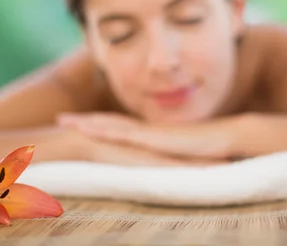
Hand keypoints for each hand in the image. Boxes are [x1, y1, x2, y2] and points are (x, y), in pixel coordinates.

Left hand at [59, 118, 227, 166]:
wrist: (225, 137)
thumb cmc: (209, 148)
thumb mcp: (183, 156)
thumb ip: (171, 159)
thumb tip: (165, 167)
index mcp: (151, 135)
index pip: (119, 128)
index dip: (99, 124)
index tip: (80, 123)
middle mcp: (146, 130)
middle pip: (108, 122)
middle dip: (84, 120)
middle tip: (61, 118)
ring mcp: (148, 132)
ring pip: (110, 124)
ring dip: (87, 122)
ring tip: (64, 120)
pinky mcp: (153, 137)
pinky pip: (122, 132)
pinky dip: (103, 130)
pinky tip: (87, 129)